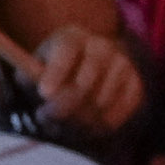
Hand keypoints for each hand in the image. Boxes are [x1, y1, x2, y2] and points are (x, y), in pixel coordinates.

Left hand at [26, 26, 147, 143]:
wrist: (86, 68)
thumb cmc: (53, 71)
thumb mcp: (34, 69)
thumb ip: (29, 77)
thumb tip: (36, 87)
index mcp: (72, 37)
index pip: (66, 50)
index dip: (56, 72)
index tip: (44, 94)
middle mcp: (100, 46)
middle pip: (86, 79)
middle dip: (64, 105)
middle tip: (47, 117)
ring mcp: (121, 63)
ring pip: (103, 100)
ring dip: (81, 120)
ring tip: (65, 124)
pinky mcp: (135, 82)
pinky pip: (121, 110)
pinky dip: (105, 124)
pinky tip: (90, 127)